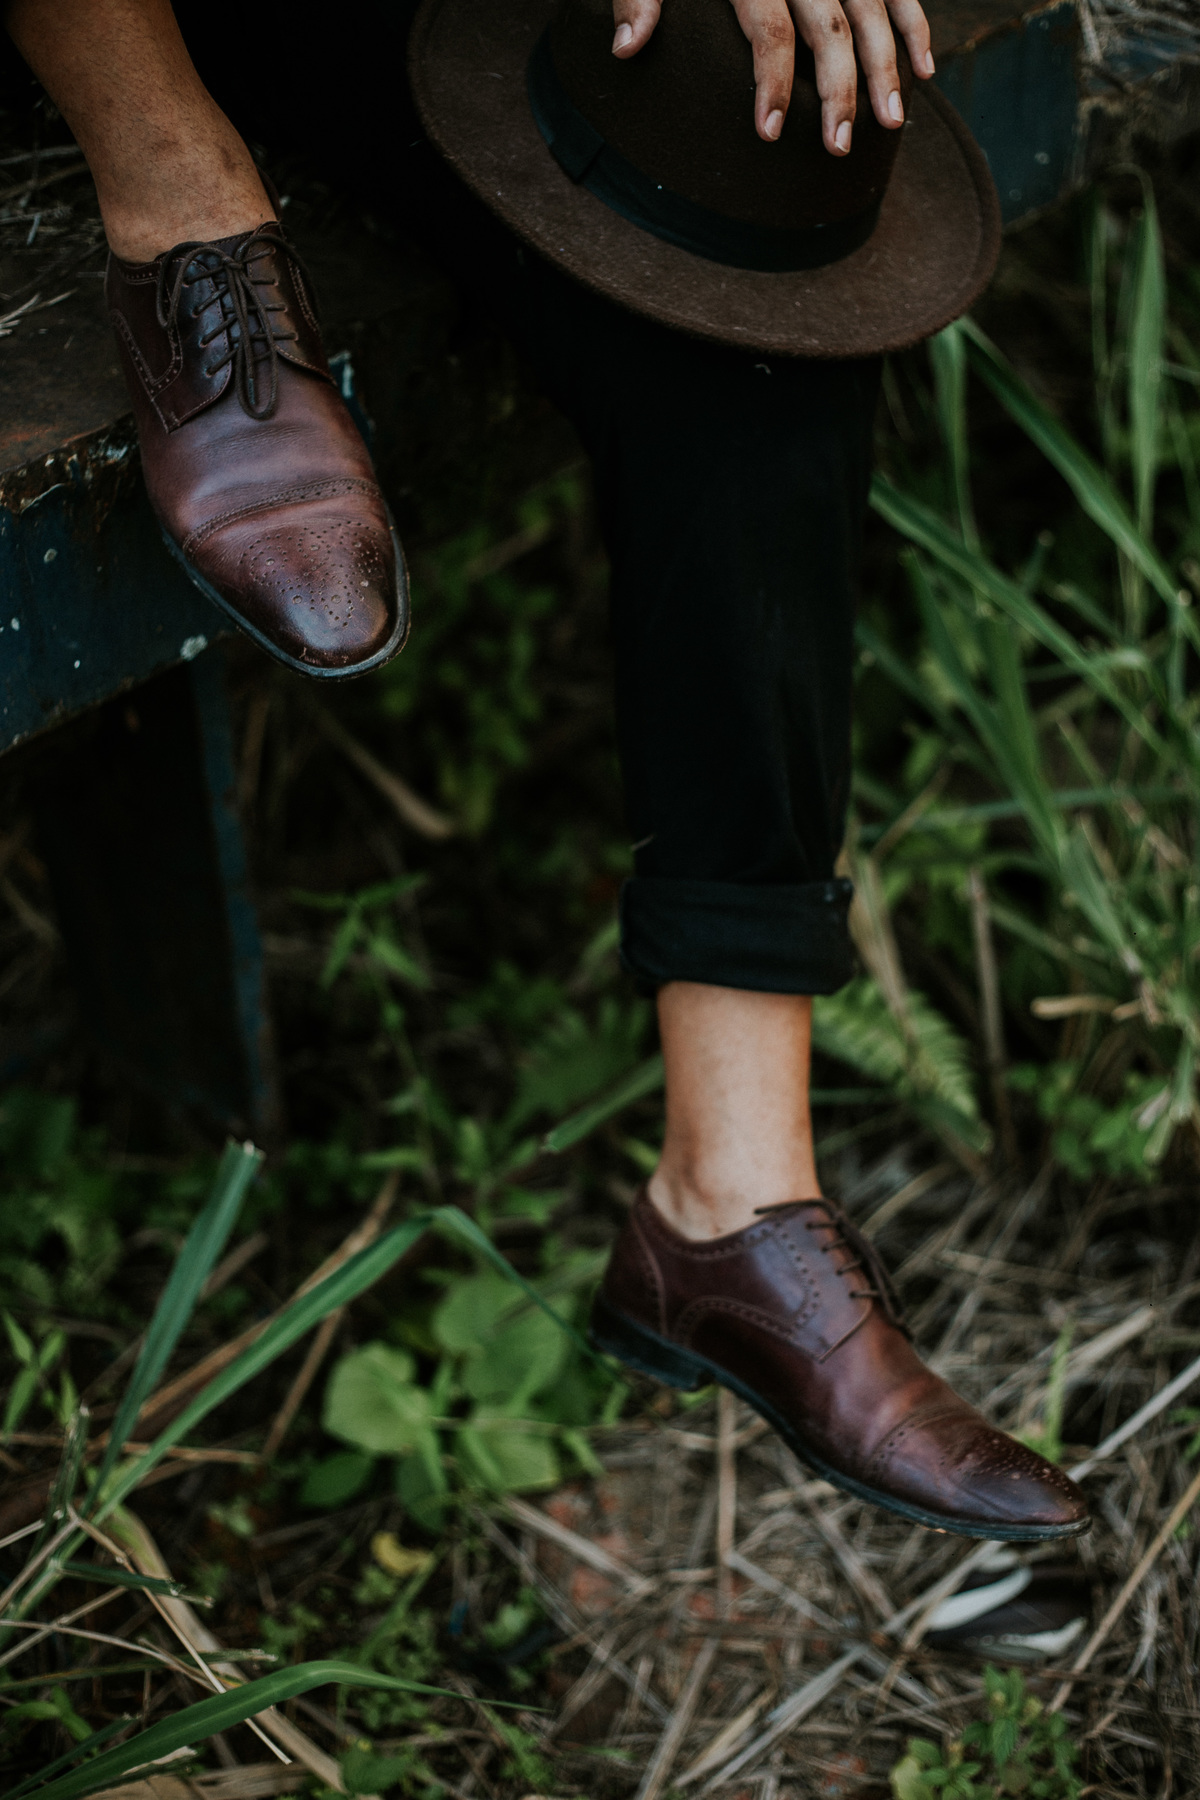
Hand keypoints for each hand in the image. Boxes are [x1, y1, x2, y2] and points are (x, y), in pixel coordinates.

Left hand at [611, 0, 933, 157]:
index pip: (768, 27)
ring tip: (892, 123)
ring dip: (887, 66)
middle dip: (840, 89)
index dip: (771, 80)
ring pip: (873, 8)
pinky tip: (923, 72)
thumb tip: (625, 48)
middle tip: (839, 147)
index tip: (770, 133)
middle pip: (831, 26)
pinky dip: (913, 24)